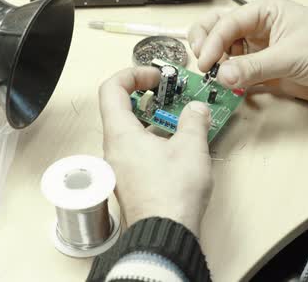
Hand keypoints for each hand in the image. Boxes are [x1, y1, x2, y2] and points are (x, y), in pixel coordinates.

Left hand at [99, 67, 212, 235]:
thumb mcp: (190, 147)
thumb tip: (195, 109)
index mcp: (121, 134)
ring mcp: (121, 167)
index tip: (156, 76)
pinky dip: (155, 140)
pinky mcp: (132, 181)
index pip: (111, 89)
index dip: (133, 74)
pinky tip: (178, 145)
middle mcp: (115, 150)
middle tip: (171, 94)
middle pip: (121, 109)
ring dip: (154, 119)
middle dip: (148, 96)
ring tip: (179, 118)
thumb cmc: (171, 195)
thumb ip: (193, 120)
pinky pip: (138, 150)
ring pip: (131, 131)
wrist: (165, 233)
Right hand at [188, 0, 307, 104]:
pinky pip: (239, 73)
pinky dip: (230, 80)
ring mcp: (260, 50)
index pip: (227, 23)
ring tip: (219, 78)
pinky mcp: (265, 70)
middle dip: (206, 45)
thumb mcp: (292, 57)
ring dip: (218, 64)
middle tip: (204, 65)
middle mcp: (259, 28)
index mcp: (265, 12)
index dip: (212, 42)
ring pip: (226, 53)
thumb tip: (223, 75)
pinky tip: (231, 88)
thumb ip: (255, 67)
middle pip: (218, 30)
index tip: (206, 63)